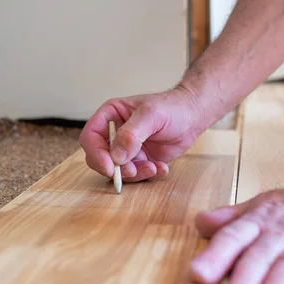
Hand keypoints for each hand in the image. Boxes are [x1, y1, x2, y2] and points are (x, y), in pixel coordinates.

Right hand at [79, 86, 206, 181]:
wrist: (192, 116)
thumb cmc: (171, 108)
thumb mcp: (151, 115)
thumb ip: (131, 134)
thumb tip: (116, 156)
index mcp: (110, 116)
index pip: (91, 137)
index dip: (96, 153)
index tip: (110, 166)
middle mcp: (115, 133)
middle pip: (100, 158)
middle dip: (115, 169)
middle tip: (133, 171)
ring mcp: (127, 149)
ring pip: (118, 170)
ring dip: (134, 174)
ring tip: (153, 167)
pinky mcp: (140, 160)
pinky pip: (136, 174)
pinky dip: (147, 175)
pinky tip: (162, 167)